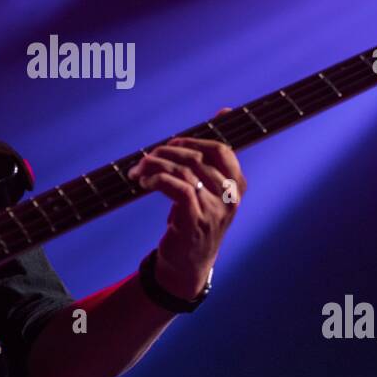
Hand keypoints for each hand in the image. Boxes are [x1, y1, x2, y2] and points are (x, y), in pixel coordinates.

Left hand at [126, 110, 246, 300]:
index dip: (193, 140)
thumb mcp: (210, 189)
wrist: (188, 266)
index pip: (221, 149)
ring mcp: (214, 210)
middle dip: (165, 152)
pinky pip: (176, 187)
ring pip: (183, 170)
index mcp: (237, 185)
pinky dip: (156, 180)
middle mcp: (230, 197)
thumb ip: (213, 155)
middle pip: (196, 157)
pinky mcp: (194, 221)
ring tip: (139, 171)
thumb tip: (225, 110)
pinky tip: (144, 184)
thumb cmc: (197, 220)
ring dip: (154, 166)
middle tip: (146, 159)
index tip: (173, 144)